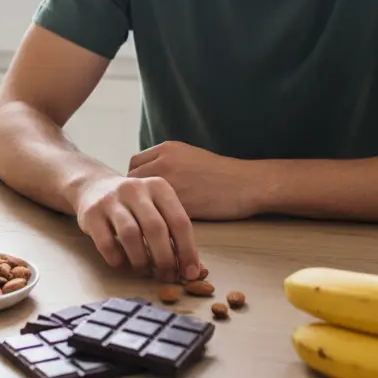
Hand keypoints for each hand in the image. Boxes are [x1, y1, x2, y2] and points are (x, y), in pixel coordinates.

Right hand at [74, 175, 199, 281]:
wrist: (93, 187)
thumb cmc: (134, 204)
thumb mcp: (155, 207)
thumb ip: (173, 233)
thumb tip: (193, 270)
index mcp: (159, 187)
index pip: (179, 221)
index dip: (188, 250)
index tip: (190, 273)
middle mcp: (135, 189)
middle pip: (156, 228)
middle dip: (164, 259)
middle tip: (166, 276)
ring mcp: (111, 199)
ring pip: (130, 235)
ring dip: (141, 260)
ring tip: (144, 270)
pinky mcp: (91, 213)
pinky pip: (106, 243)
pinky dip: (117, 259)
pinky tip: (122, 263)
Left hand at [128, 141, 259, 219]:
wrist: (246, 184)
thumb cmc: (222, 173)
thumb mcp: (191, 156)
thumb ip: (168, 162)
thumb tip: (150, 177)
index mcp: (167, 149)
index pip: (134, 164)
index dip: (136, 180)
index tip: (142, 193)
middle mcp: (164, 162)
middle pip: (131, 181)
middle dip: (135, 197)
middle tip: (143, 209)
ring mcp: (170, 183)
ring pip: (142, 200)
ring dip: (142, 210)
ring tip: (149, 220)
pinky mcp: (179, 203)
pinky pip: (158, 214)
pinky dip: (156, 221)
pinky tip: (162, 228)